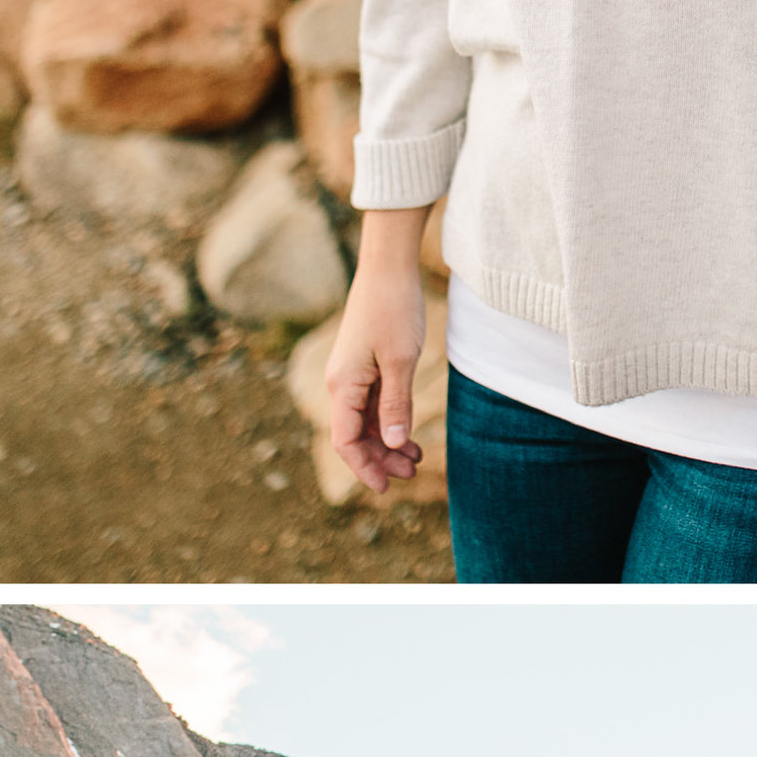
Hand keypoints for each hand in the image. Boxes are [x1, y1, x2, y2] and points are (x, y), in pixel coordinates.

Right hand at [326, 211, 431, 492]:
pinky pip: (371, 405)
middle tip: (411, 473)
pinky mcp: (364, 366)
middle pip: (353, 436)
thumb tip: (392, 445)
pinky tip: (408, 435)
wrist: (388, 268)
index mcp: (342, 385)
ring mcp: (351, 375)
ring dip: (386, 443)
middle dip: (379, 458)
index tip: (386, 488)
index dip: (364, 468)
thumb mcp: (400, 361)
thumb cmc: (394, 310)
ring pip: (364, 422)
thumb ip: (396, 405)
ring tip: (415, 458)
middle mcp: (340, 383)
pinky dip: (388, 422)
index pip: (345, 441)